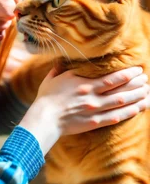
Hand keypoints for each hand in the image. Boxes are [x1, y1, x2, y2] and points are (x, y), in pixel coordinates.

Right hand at [20, 66, 148, 154]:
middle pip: (121, 89)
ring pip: (121, 103)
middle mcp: (93, 96)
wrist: (44, 119)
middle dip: (137, 84)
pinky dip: (128, 113)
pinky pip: (115, 118)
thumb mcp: (52, 78)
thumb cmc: (46, 98)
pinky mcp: (94, 123)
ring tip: (148, 94)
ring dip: (137, 98)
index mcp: (84, 83)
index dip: (128, 74)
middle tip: (146, 80)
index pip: (112, 78)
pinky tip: (138, 109)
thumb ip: (60, 69)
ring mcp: (94, 110)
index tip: (138, 70)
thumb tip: (62, 60)